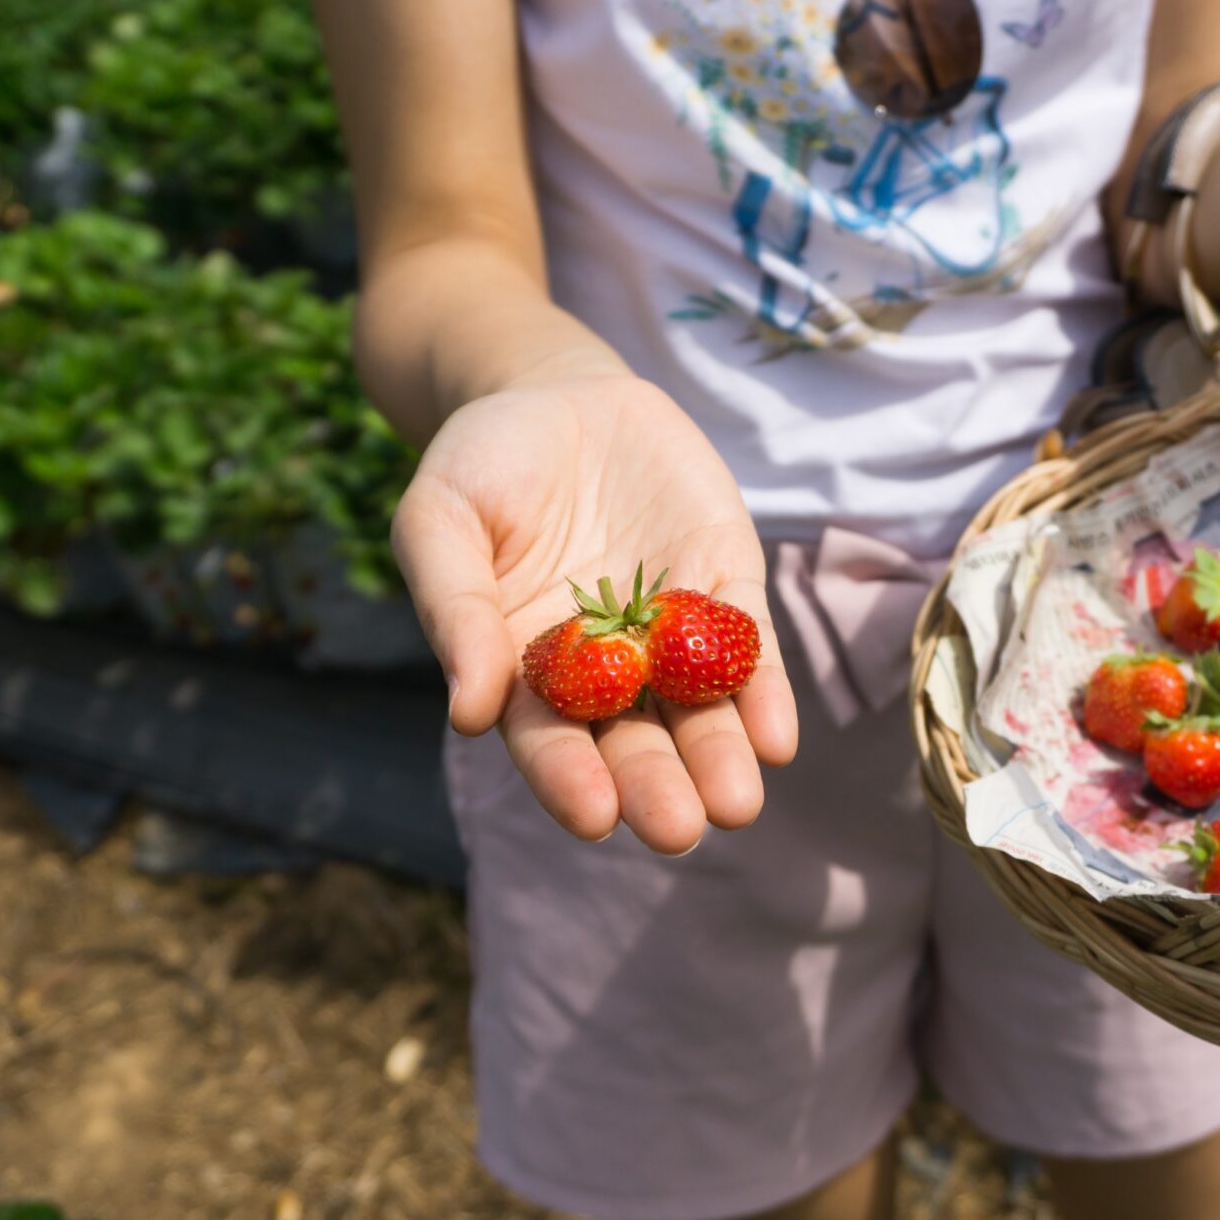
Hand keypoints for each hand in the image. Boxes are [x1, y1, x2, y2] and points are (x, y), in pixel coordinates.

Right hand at [396, 372, 796, 853]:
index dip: (569, 779)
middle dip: (657, 787)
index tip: (593, 818)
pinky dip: (763, 691)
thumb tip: (468, 714)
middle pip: (634, 742)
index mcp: (525, 668)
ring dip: (720, 757)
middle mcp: (605, 668)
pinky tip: (777, 735)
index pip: (549, 740)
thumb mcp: (442, 519)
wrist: (556, 390)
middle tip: (679, 829)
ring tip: (737, 803)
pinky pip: (747, 646)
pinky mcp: (724, 581)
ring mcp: (669, 629)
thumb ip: (456, 610)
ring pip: (700, 710)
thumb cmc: (482, 464)